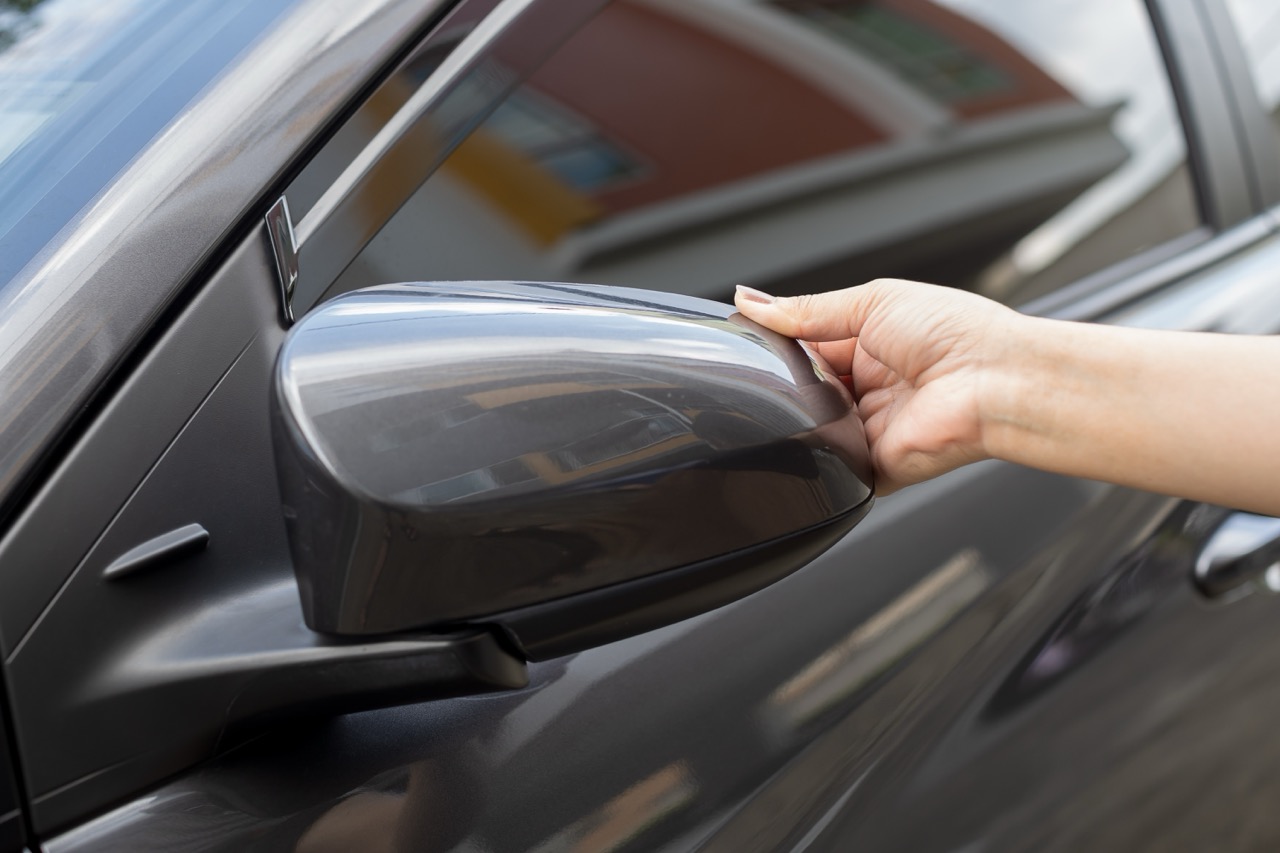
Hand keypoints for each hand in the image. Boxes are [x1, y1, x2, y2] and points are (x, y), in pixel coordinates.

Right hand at [735, 280, 1021, 493]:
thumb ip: (807, 310)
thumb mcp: (871, 302)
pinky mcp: (875, 465)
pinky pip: (833, 469)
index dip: (778, 345)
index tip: (745, 339)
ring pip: (813, 428)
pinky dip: (818, 458)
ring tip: (801, 398)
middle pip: (805, 389)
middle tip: (778, 370)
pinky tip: (811, 438)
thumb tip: (750, 300)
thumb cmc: (957, 333)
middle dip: (787, 381)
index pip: (806, 346)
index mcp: (869, 344)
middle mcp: (869, 387)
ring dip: (801, 416)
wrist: (995, 381)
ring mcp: (871, 427)